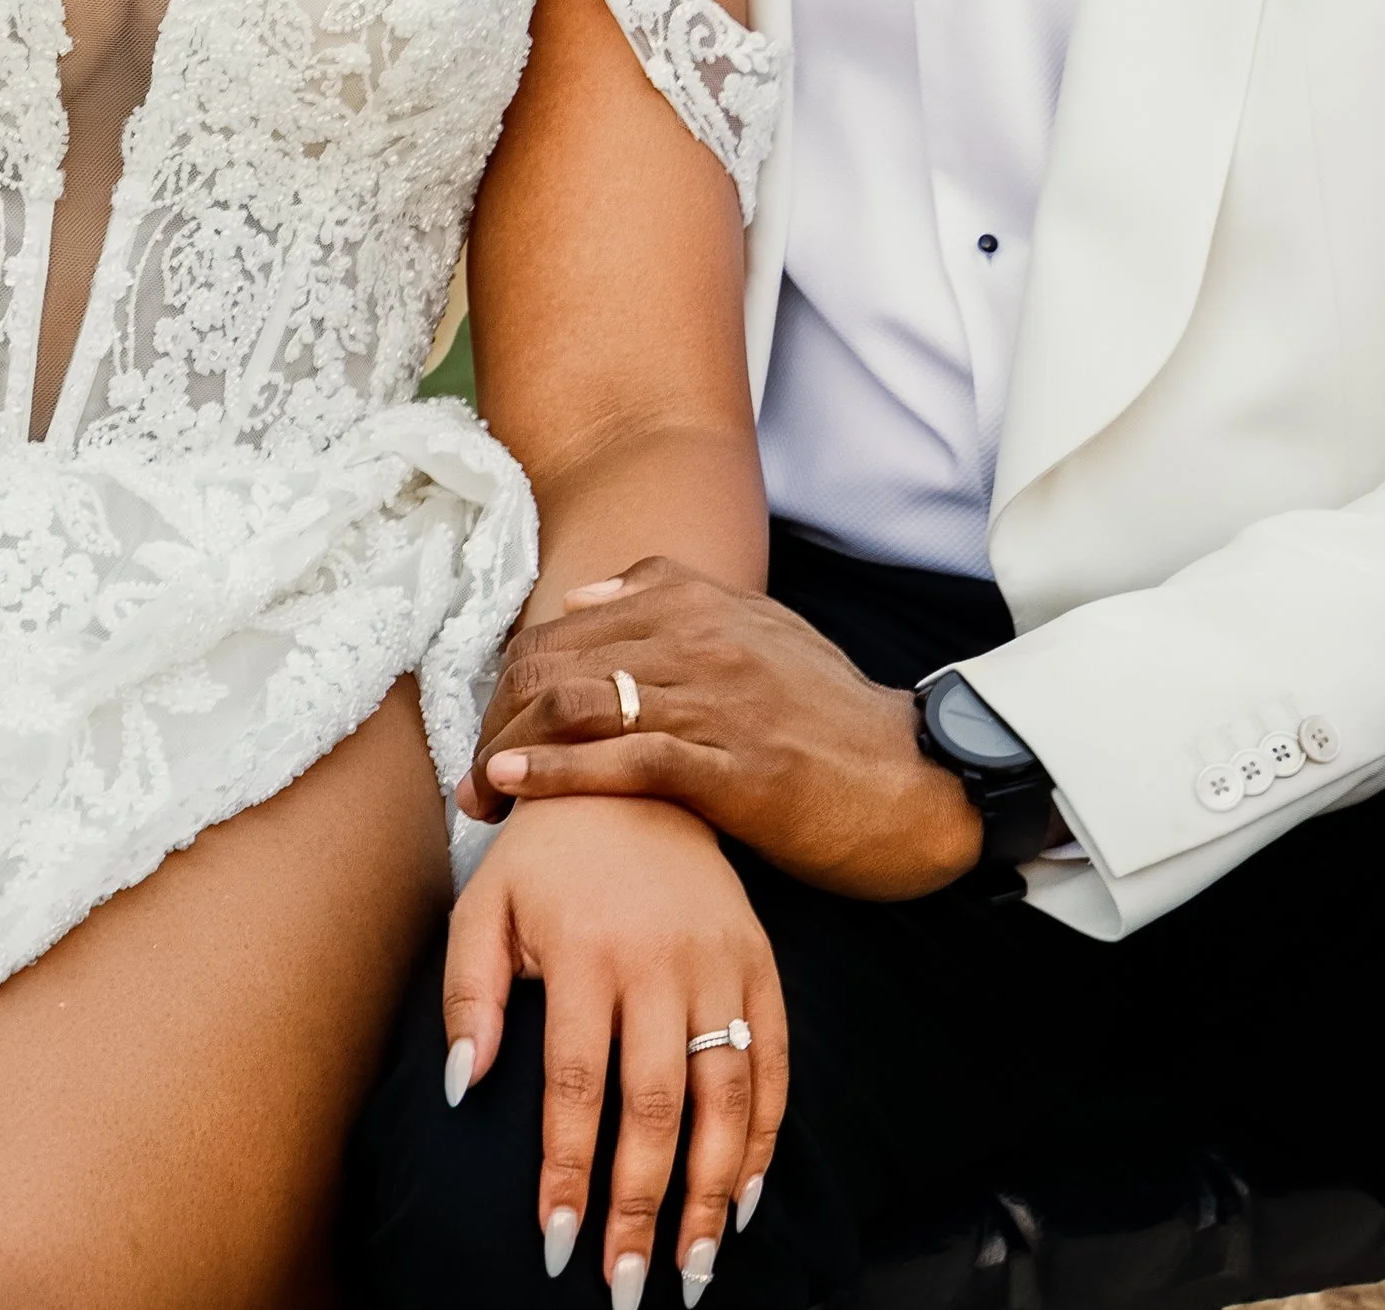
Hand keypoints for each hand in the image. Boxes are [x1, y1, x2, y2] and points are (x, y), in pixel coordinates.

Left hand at [444, 792, 785, 1302]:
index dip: (568, 1173)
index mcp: (586, 949)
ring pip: (725, 1095)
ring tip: (693, 1269)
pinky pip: (772, 1060)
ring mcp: (719, 960)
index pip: (577, 1087)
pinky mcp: (759, 960)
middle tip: (629, 1286)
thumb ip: (469, 996)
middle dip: (642, 1207)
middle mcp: (660, 959)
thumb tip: (466, 1090)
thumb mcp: (482, 905)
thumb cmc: (543, 855)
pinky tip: (743, 1197)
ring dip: (711, 1192)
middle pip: (656, 1106)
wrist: (632, 768)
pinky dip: (764, 1135)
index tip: (558, 1247)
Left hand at [462, 558, 983, 900]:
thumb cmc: (829, 718)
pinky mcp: (732, 766)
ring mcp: (715, 699)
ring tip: (476, 793)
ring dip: (509, 749)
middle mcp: (698, 637)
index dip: (510, 679)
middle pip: (556, 662)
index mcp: (696, 601)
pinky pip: (626, 760)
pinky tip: (513, 787)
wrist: (913, 778)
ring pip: (579, 704)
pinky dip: (557, 773)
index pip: (563, 628)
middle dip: (497, 718)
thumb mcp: (759, 632)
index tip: (490, 728)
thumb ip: (675, 600)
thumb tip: (588, 591)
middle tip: (470, 774)